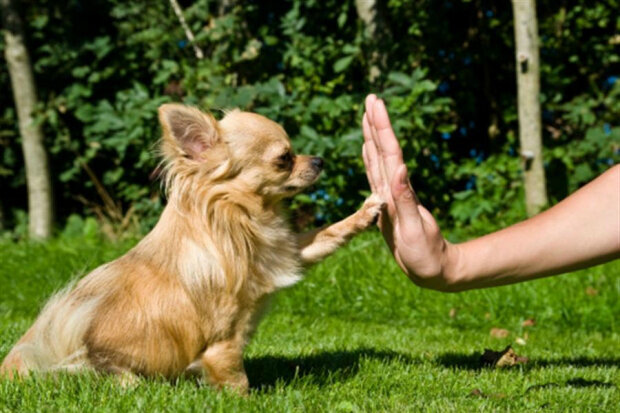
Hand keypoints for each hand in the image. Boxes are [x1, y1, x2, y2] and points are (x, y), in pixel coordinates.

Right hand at [362, 94, 459, 290]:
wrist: (434, 269)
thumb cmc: (426, 255)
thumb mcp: (415, 230)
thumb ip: (406, 200)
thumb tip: (400, 168)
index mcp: (399, 192)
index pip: (390, 153)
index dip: (381, 128)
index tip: (376, 104)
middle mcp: (394, 189)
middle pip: (384, 150)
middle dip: (377, 124)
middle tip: (371, 98)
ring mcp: (391, 195)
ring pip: (379, 159)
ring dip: (373, 136)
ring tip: (367, 116)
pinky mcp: (387, 204)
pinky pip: (376, 176)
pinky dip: (370, 159)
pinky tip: (368, 150)